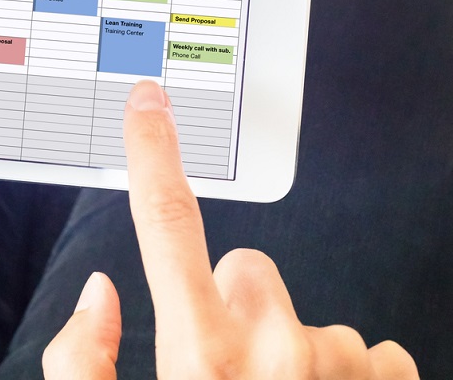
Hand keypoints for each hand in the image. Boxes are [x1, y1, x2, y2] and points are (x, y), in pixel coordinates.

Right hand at [43, 80, 417, 378]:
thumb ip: (83, 365)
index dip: (152, 152)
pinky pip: (368, 345)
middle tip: (225, 373)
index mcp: (199, 355)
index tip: (148, 100)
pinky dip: (347, 374)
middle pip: (245, 269)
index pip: (164, 225)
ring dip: (291, 351)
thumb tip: (100, 293)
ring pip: (305, 314)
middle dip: (231, 307)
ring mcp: (340, 365)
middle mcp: (275, 349)